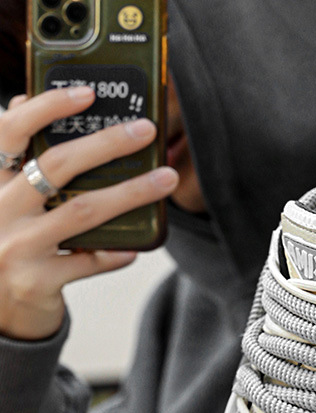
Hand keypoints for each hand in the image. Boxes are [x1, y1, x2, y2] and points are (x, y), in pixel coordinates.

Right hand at [0, 87, 177, 339]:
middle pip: (57, 166)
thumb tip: (29, 100)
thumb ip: (18, 162)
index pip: (10, 131)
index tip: (87, 93)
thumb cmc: (10, 242)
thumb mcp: (4, 199)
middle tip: (146, 130)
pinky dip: (114, 254)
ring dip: (129, 194)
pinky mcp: (37, 280)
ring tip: (164, 180)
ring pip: (81, 212)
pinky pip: (87, 262)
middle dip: (106, 144)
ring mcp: (17, 247)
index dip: (46, 108)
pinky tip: (137, 246)